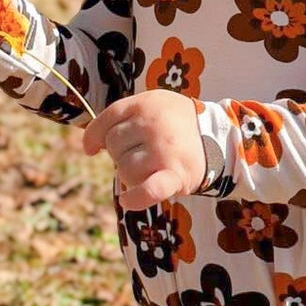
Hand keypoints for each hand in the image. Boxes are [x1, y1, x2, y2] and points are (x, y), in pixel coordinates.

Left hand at [82, 91, 205, 209]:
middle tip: (143, 151)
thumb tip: (88, 147)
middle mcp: (152, 126)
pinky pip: (149, 190)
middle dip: (122, 152)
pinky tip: (128, 201)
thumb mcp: (150, 104)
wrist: (217, 136)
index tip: (92, 148)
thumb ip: (119, 115)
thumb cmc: (175, 122)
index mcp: (144, 105)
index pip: (106, 122)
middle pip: (114, 146)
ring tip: (150, 166)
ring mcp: (163, 151)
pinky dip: (136, 198)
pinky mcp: (174, 175)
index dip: (94, 137)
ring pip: (124, 169)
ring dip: (131, 173)